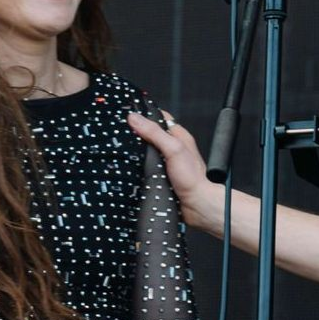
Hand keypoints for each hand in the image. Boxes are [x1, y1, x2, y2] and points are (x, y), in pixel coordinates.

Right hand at [128, 111, 219, 230]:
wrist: (197, 205)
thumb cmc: (193, 178)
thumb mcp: (173, 149)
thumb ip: (155, 133)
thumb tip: (135, 118)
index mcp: (179, 136)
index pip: (160, 117)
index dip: (145, 114)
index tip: (129, 114)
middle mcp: (173, 147)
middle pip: (151, 134)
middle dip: (137, 133)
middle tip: (121, 132)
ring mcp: (166, 162)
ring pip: (147, 151)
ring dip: (137, 152)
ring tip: (123, 149)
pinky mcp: (161, 175)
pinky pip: (146, 167)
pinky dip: (138, 166)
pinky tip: (130, 168)